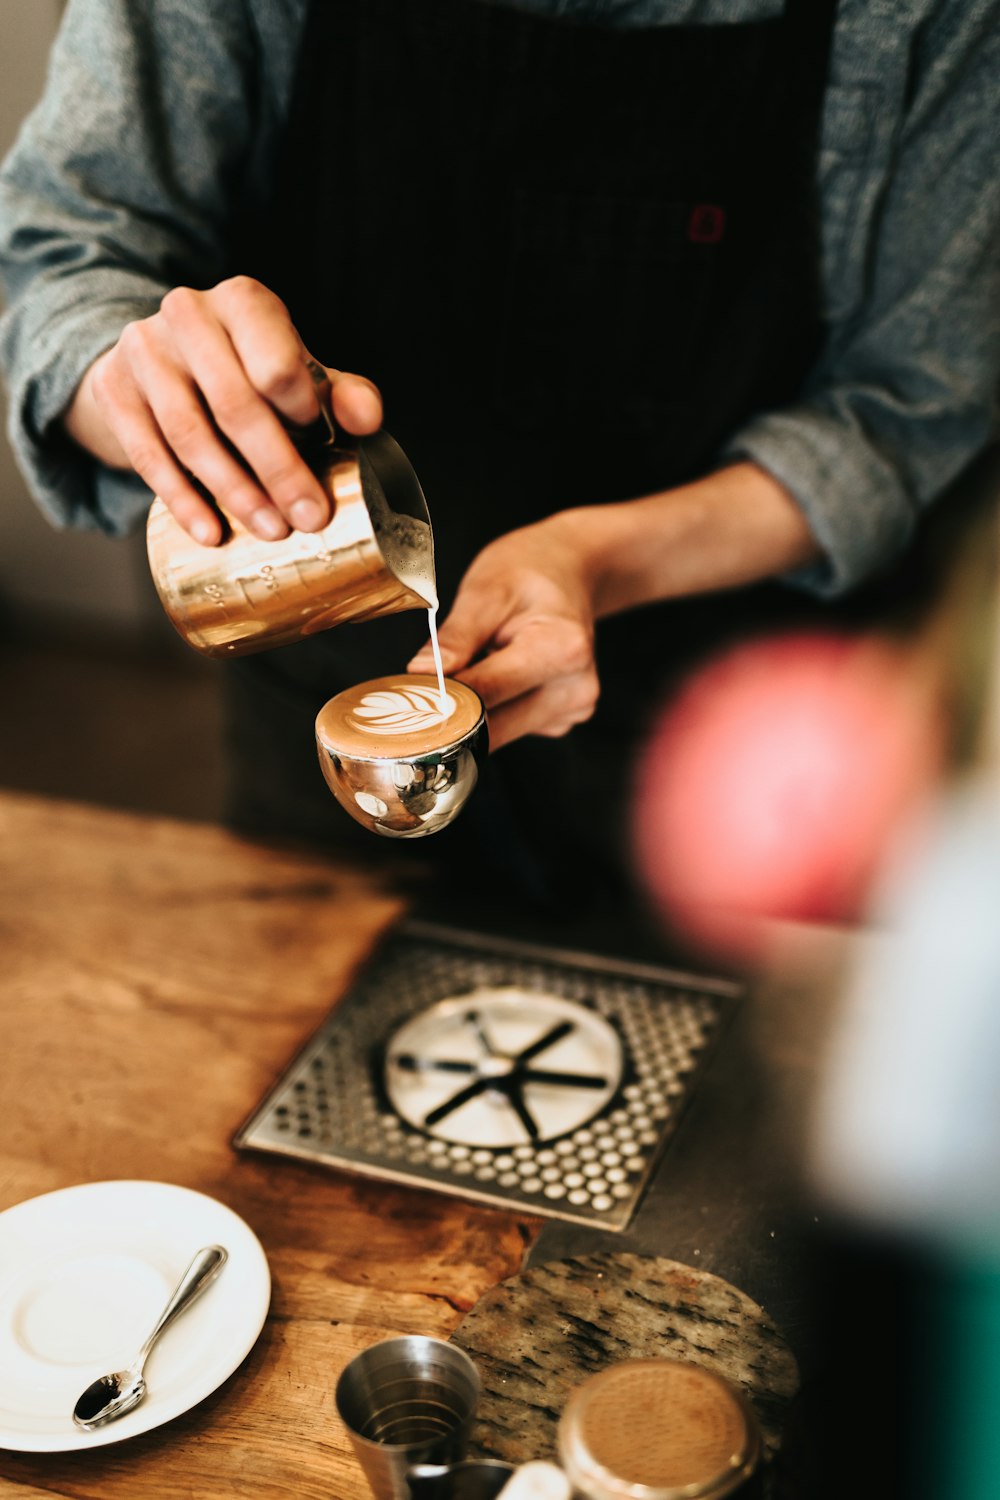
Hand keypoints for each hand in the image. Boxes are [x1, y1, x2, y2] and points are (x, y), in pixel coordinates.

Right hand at [64, 276, 381, 543]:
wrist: (160, 359)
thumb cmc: (244, 367)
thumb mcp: (297, 368)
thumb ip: (340, 391)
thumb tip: (367, 420)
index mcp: (243, 302)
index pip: (274, 360)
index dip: (300, 408)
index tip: (320, 443)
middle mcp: (188, 315)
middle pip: (236, 404)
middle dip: (278, 470)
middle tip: (309, 518)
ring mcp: (144, 352)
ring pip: (191, 435)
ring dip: (235, 492)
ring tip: (270, 529)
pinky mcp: (114, 391)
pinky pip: (149, 455)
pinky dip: (183, 499)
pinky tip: (210, 531)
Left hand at [408, 515, 600, 750]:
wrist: (568, 570)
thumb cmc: (530, 570)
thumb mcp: (486, 589)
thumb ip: (455, 637)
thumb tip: (421, 674)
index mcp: (562, 650)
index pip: (487, 694)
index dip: (441, 701)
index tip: (406, 700)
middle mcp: (575, 687)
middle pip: (495, 727)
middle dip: (452, 714)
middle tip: (416, 693)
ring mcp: (573, 707)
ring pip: (501, 733)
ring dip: (472, 713)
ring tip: (466, 670)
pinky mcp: (562, 719)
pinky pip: (513, 727)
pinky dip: (493, 709)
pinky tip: (494, 677)